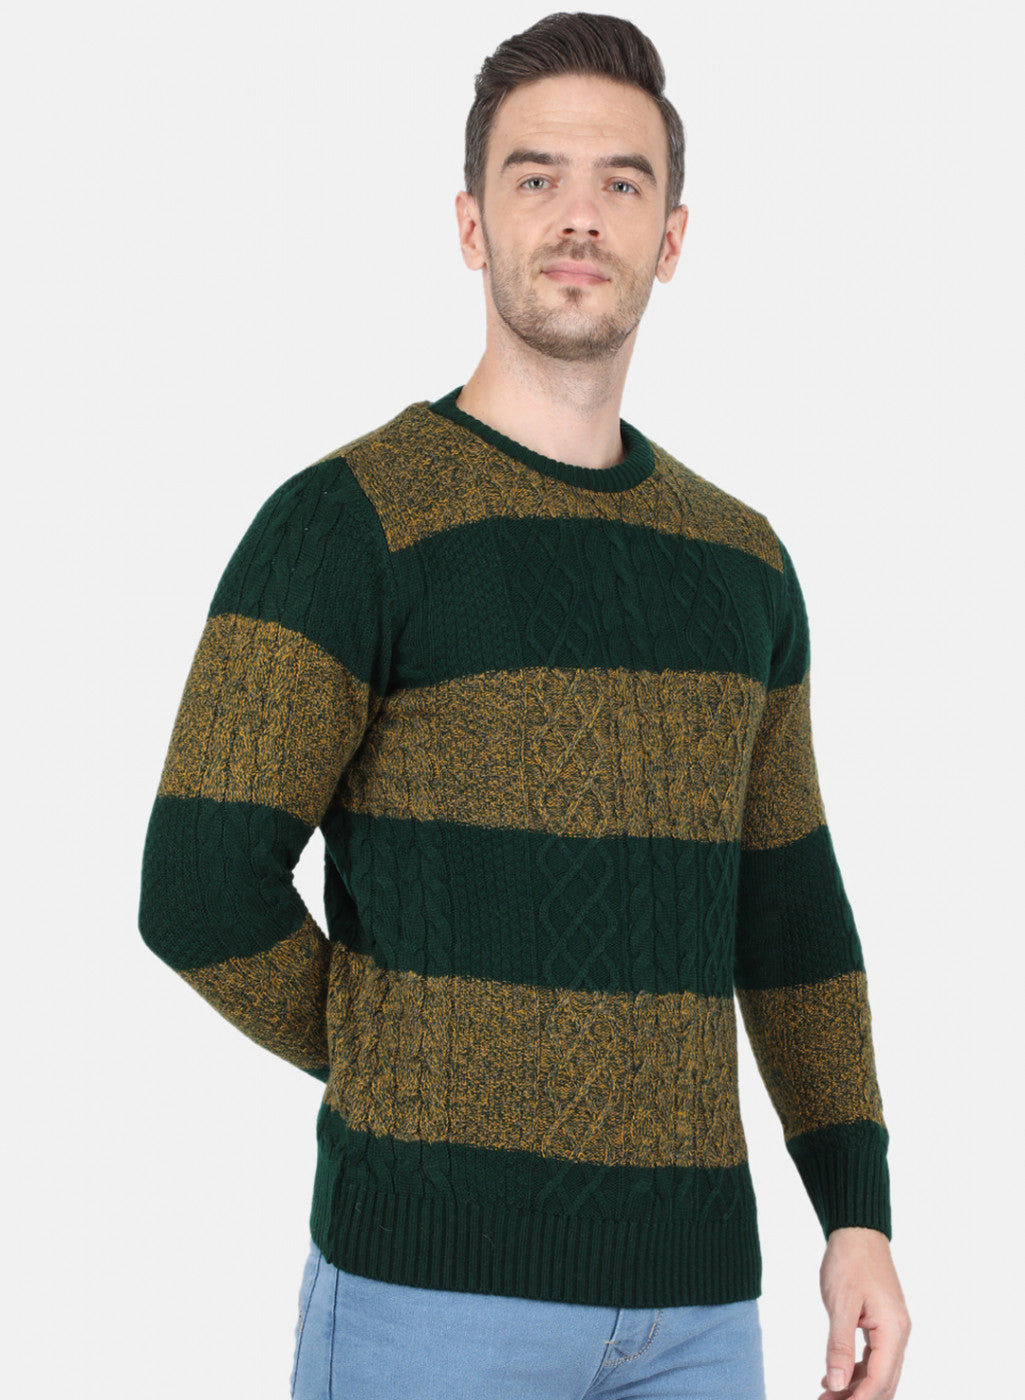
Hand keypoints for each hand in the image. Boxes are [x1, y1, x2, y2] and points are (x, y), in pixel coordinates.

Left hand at [816, 1226, 910, 1399]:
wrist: (858, 1231)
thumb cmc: (850, 1261)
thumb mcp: (841, 1304)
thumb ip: (839, 1346)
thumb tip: (835, 1383)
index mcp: (893, 1330)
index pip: (879, 1379)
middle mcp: (898, 1334)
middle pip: (883, 1381)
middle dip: (857, 1397)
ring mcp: (892, 1329)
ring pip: (878, 1372)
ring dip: (854, 1387)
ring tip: (825, 1396)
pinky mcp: (882, 1323)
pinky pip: (873, 1357)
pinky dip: (855, 1370)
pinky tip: (832, 1375)